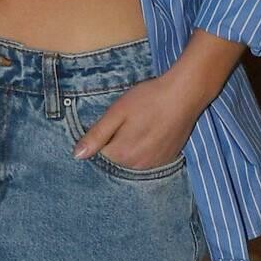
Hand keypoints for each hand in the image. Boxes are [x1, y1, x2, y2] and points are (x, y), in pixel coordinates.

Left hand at [72, 74, 199, 170]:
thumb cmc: (148, 99)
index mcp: (122, 154)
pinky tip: (153, 130)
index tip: (114, 120)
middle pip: (117, 157)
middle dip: (117, 141)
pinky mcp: (168, 158)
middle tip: (129, 119)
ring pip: (133, 158)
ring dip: (132, 145)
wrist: (184, 95)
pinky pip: (149, 158)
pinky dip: (147, 147)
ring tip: (142, 123)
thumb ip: (97, 135)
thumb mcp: (117, 112)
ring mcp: (155, 163)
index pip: (101, 152)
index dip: (104, 135)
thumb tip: (77, 155)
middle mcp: (138, 165)